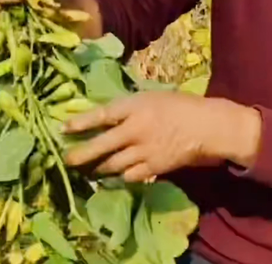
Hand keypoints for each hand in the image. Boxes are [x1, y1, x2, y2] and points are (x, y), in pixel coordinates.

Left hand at [62, 91, 261, 182]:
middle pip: (101, 145)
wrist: (207, 126)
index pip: (102, 114)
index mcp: (136, 106)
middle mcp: (135, 129)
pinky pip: (129, 175)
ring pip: (112, 164)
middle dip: (80, 154)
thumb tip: (108, 114)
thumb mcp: (153, 97)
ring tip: (89, 169)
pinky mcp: (153, 167)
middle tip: (66, 159)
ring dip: (99, 167)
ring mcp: (144, 151)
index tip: (63, 129)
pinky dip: (121, 175)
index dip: (81, 122)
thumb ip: (131, 106)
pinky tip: (116, 175)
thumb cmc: (181, 105)